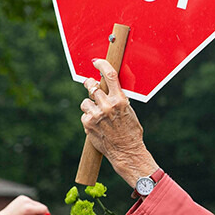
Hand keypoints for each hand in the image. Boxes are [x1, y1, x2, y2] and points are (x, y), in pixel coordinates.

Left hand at [0, 195, 49, 214]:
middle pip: (40, 205)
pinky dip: (30, 205)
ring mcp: (23, 198)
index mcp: (29, 209)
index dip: (45, 214)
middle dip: (40, 211)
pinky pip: (30, 201)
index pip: (44, 208)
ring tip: (29, 214)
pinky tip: (25, 210)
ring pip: (35, 203)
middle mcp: (27, 202)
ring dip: (35, 208)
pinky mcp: (21, 197)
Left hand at [80, 58, 157, 187]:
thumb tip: (107, 89)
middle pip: (92, 87)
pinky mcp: (88, 123)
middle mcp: (107, 105)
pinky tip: (97, 125)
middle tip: (89, 83)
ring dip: (89, 106)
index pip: (110, 76)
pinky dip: (89, 118)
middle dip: (90, 85)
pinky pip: (84, 114)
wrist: (126, 151)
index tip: (96, 62)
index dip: (102, 66)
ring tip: (98, 114)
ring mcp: (96, 114)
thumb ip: (118, 99)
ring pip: (86, 102)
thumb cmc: (130, 131)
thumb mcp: (129, 111)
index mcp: (120, 100)